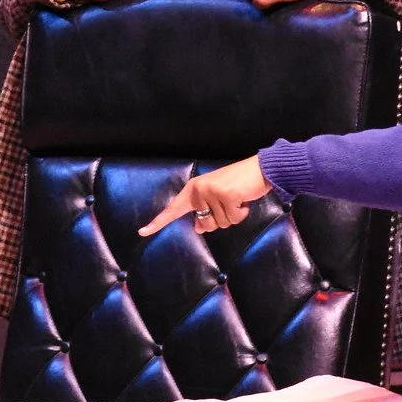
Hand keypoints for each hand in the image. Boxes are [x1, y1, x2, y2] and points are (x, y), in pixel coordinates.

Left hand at [139, 156, 270, 237]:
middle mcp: (199, 190)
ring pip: (222, 224)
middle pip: (206, 225)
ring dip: (234, 215)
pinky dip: (243, 213)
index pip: (173, 209)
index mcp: (193, 190)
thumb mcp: (217, 198)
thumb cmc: (238, 184)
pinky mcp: (227, 196)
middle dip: (220, 219)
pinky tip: (244, 200)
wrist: (259, 169)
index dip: (158, 222)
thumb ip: (206, 212)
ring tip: (237, 199)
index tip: (142, 232)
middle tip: (229, 203)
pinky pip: (234, 219)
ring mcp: (212, 192)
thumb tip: (198, 228)